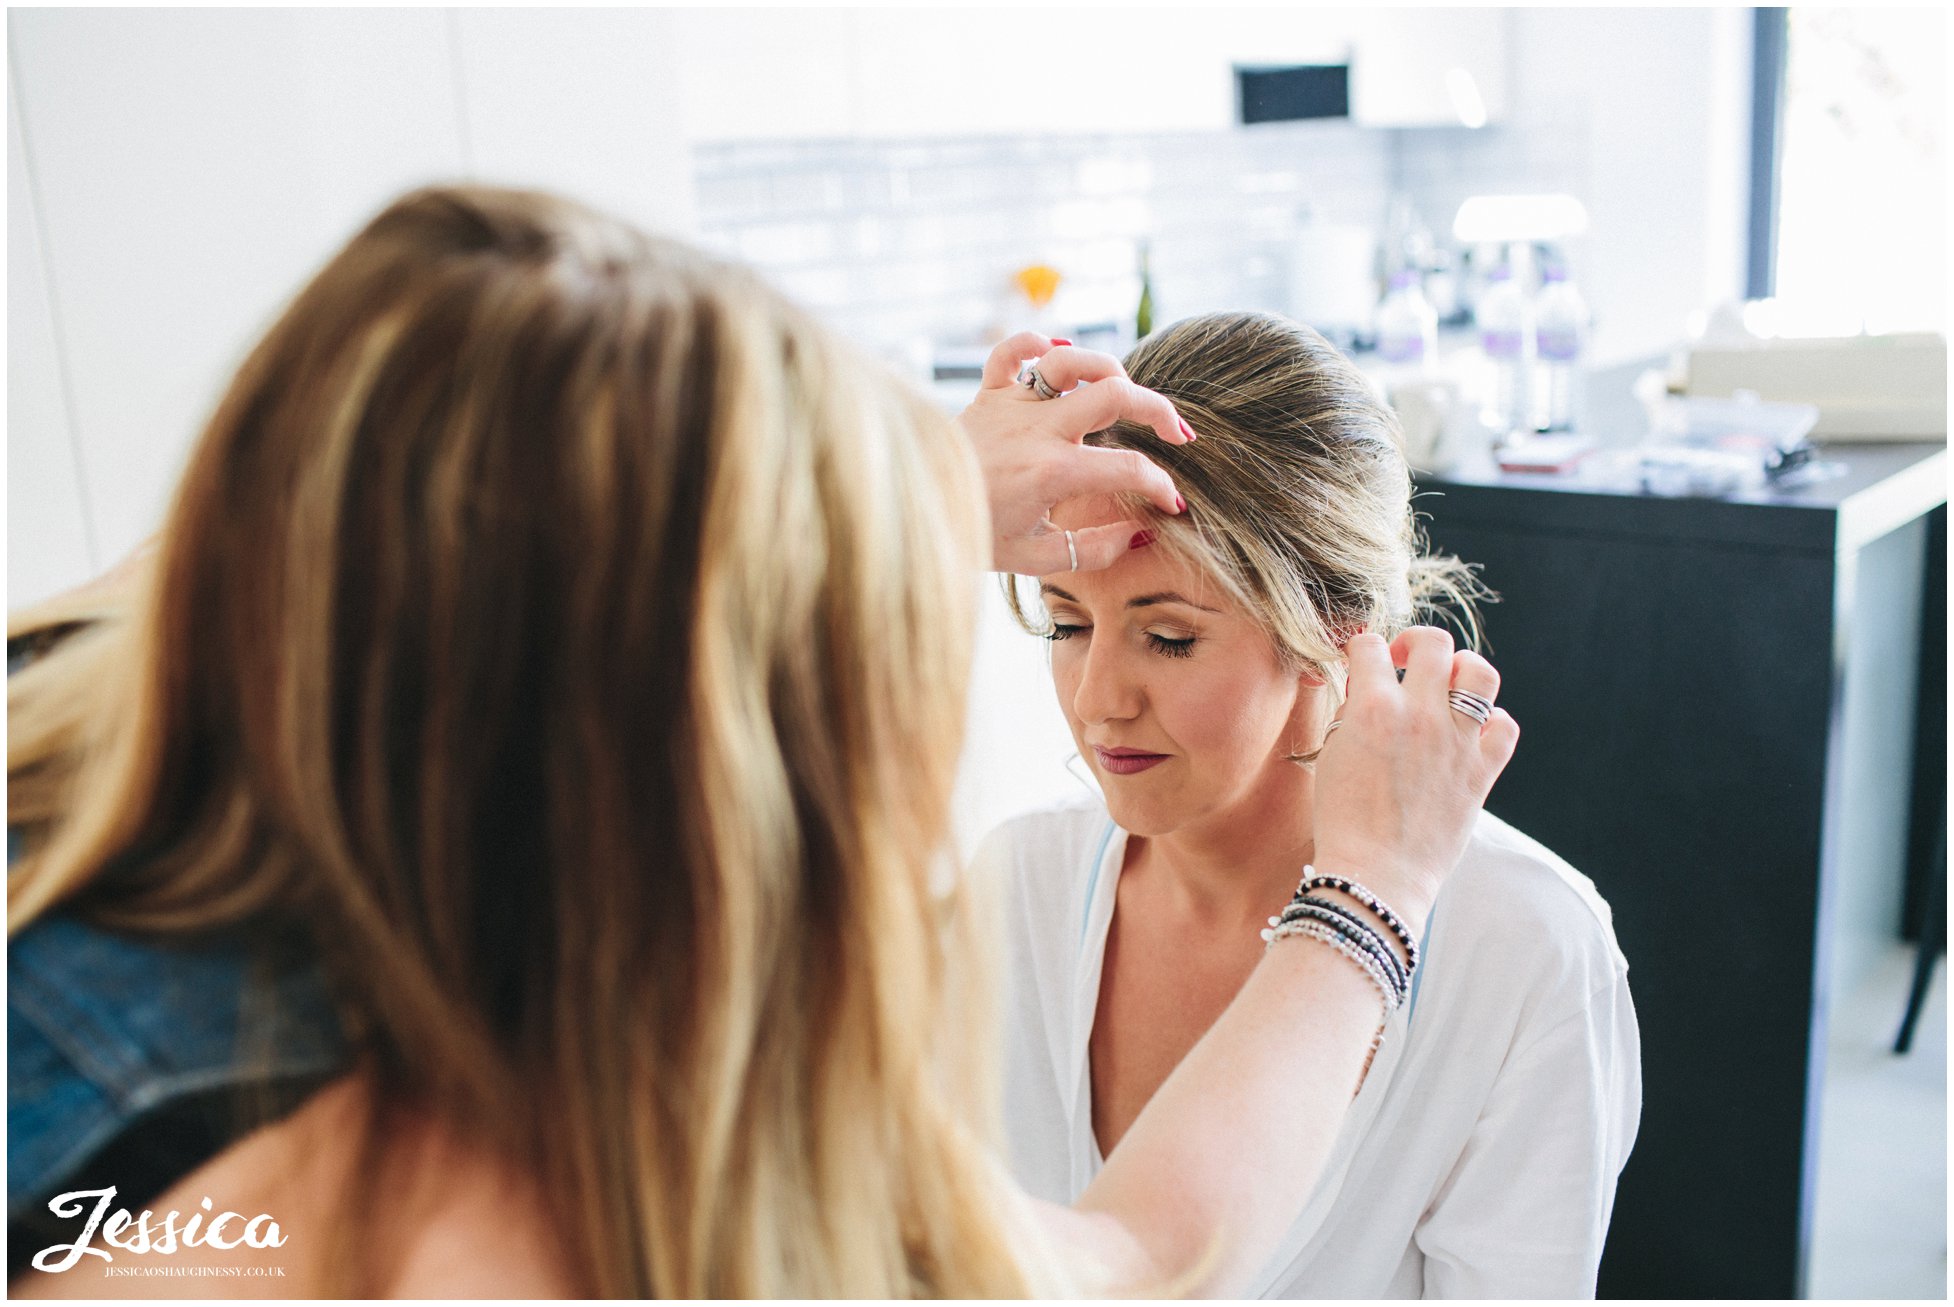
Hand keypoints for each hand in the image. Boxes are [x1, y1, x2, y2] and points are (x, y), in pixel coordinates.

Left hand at [953, 331, 1192, 575]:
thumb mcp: (1033, 558)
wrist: (912, 509)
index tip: (1170, 503)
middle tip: (1176, 433)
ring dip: (1108, 368)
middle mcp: (1036, 430)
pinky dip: (1036, 342)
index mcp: (1052, 473)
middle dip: (1159, 411)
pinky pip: (1012, 351)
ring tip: (1124, 394)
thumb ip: (1092, 550)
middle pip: (1115, 394)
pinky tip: (1057, 351)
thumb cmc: (971, 535)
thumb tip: (1138, 533)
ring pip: (1071, 361)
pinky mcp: (987, 392)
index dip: (1161, 485)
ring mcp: (1011, 405)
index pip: (1127, 469)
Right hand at [1310, 628, 1518, 924]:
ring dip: (1461, 670)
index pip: (1369, 646)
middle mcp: (1420, 717)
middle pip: (1433, 644)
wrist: (1376, 876)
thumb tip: (1367, 689)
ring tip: (1446, 685)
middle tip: (1403, 662)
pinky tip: (1470, 731)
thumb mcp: (1332, 757)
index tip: (1361, 661)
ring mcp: (1457, 743)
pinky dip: (1491, 722)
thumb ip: (1352, 714)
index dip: (1362, 649)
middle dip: (1414, 644)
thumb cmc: (1343, 821)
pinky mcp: (1482, 772)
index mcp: (1373, 709)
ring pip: (1479, 672)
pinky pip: (1504, 726)